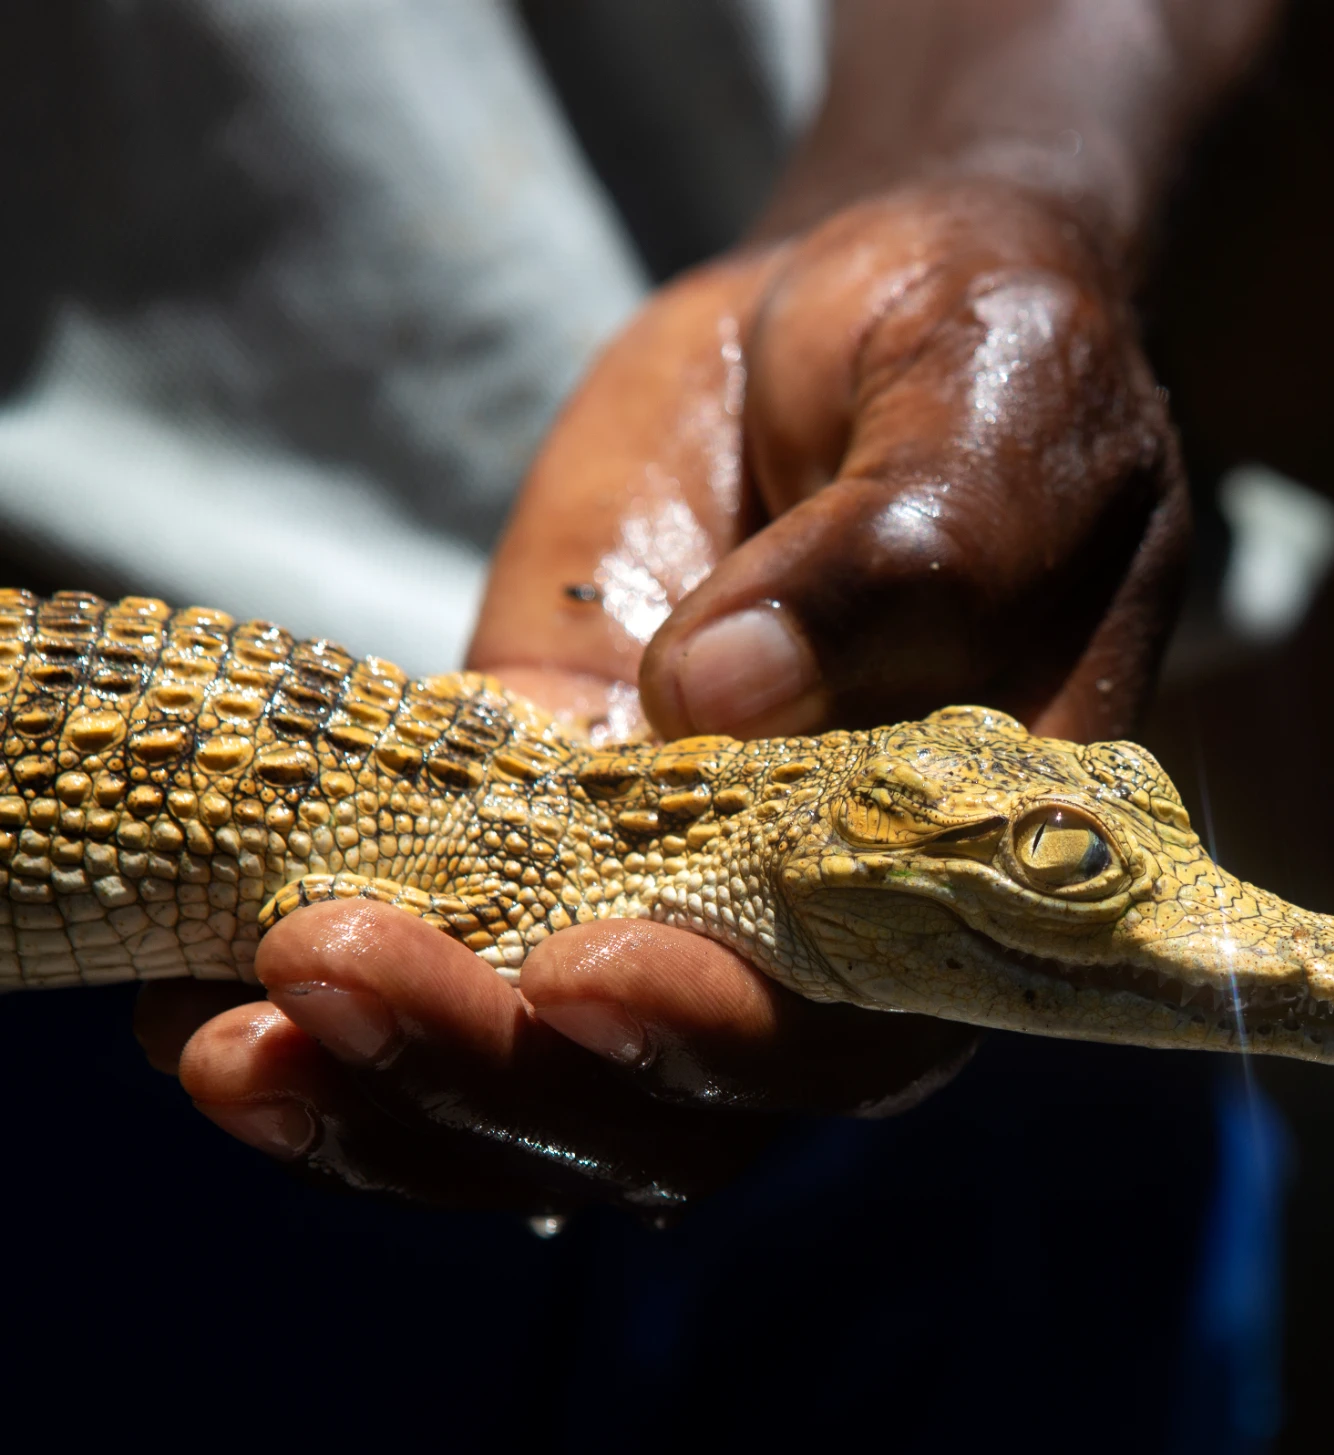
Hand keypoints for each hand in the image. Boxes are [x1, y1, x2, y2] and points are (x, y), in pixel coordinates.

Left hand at [140, 179, 1182, 1212]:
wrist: (859, 327)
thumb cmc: (984, 362)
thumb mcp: (985, 412)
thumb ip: (906, 555)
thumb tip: (724, 699)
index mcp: (955, 875)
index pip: (853, 1027)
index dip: (725, 1038)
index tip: (586, 974)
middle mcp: (807, 934)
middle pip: (665, 1107)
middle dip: (499, 1075)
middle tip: (335, 969)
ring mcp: (656, 891)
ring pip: (536, 1085)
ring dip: (388, 1089)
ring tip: (235, 1040)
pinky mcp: (527, 830)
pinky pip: (440, 961)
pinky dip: (330, 1017)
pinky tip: (205, 1013)